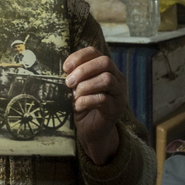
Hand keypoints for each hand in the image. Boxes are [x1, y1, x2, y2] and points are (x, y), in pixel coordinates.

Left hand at [63, 47, 125, 165]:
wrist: (92, 131)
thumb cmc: (84, 106)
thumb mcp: (77, 88)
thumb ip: (75, 77)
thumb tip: (65, 70)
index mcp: (107, 69)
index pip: (95, 52)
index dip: (79, 57)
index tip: (65, 68)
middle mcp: (117, 79)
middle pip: (105, 62)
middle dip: (83, 70)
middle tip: (68, 82)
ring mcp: (119, 94)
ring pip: (106, 79)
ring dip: (85, 86)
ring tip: (75, 96)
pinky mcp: (116, 109)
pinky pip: (103, 99)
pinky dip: (86, 101)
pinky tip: (78, 106)